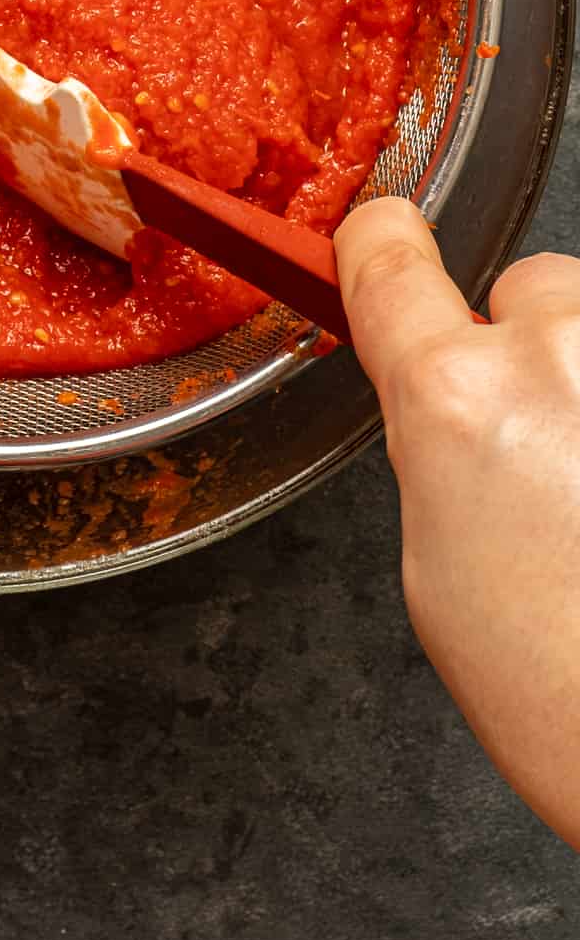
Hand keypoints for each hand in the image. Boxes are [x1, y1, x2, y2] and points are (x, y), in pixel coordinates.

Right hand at [336, 196, 579, 845]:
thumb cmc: (568, 698)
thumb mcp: (434, 570)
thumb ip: (436, 445)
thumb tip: (449, 399)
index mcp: (456, 399)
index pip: (389, 260)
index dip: (379, 249)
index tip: (385, 241)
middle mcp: (563, 355)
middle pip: (531, 285)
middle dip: (532, 347)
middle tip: (550, 458)